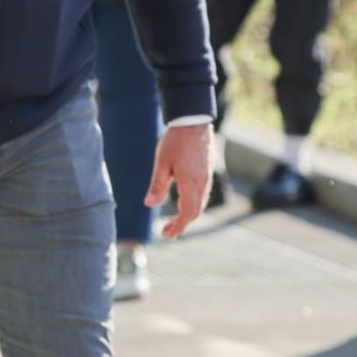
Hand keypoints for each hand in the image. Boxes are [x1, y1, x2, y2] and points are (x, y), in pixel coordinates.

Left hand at [146, 122, 212, 239]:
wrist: (193, 121)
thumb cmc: (175, 141)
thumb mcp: (162, 163)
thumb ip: (157, 185)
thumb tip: (149, 205)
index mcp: (191, 183)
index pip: (187, 213)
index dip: (178, 226)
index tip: (167, 234)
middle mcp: (202, 183)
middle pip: (195, 211)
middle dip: (182, 224)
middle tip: (168, 232)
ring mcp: (207, 178)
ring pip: (200, 204)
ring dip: (188, 215)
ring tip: (174, 221)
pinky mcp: (207, 172)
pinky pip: (202, 195)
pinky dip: (193, 205)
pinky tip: (183, 203)